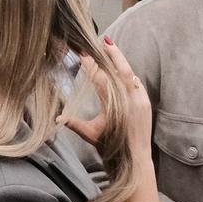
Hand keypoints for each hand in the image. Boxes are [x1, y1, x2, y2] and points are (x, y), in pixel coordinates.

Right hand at [59, 39, 152, 161]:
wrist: (134, 162)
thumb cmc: (110, 147)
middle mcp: (129, 101)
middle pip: (121, 70)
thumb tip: (57, 117)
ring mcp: (140, 101)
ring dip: (121, 62)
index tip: (82, 52)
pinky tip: (123, 70)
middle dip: (112, 53)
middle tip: (103, 40)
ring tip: (111, 49)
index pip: (100, 78)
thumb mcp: (90, 135)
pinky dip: (129, 75)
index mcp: (114, 106)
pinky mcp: (145, 103)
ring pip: (130, 75)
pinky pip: (137, 84)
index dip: (90, 64)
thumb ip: (74, 123)